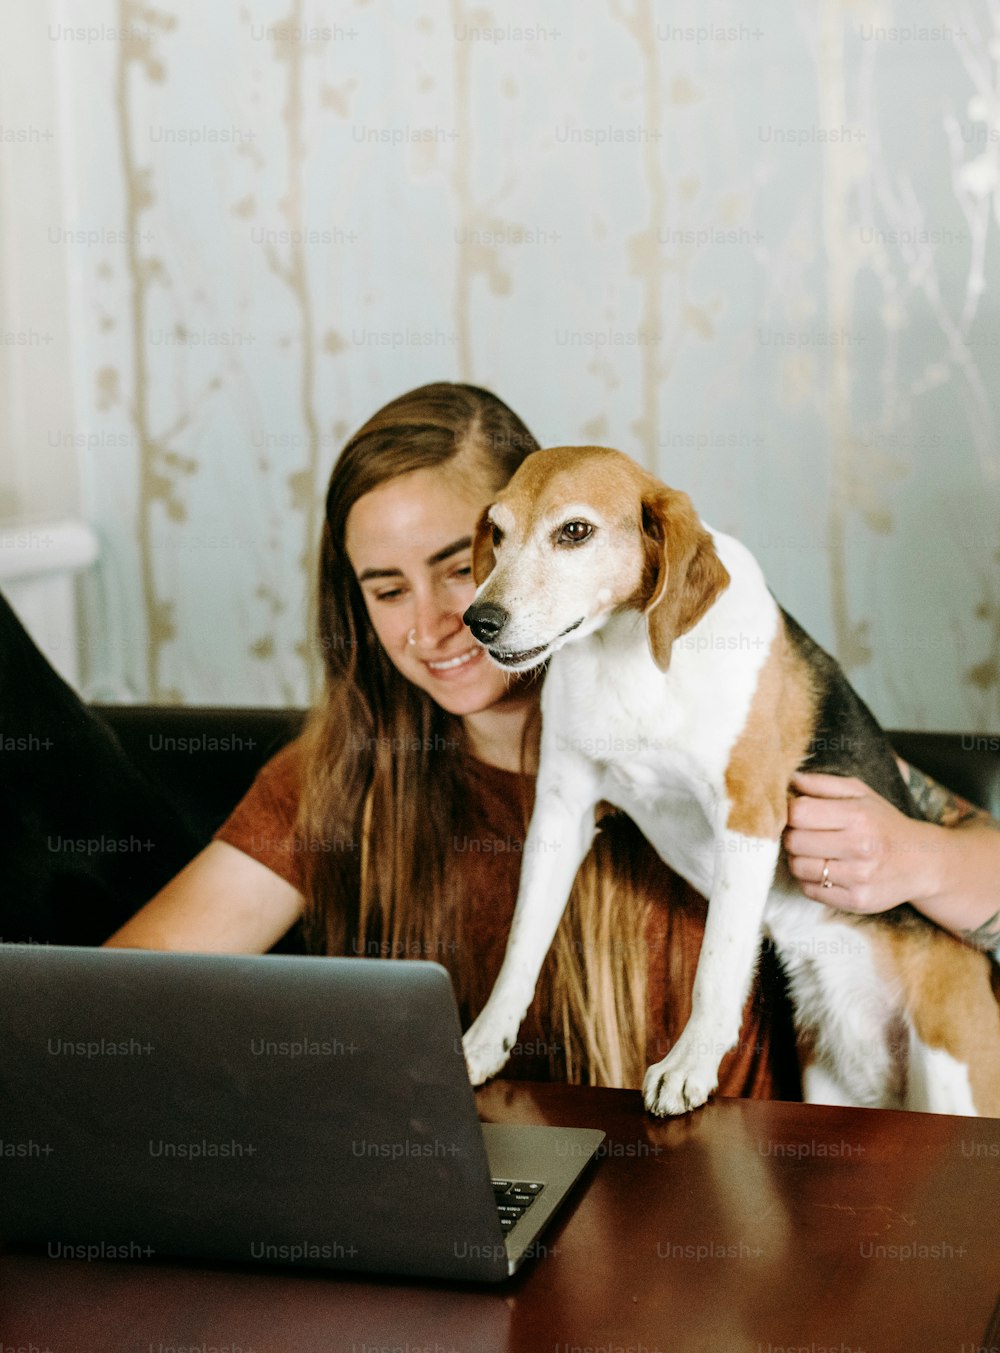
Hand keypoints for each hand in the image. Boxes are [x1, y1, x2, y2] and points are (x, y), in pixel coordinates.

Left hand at [783, 771, 940, 914]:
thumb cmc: (883, 823)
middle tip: (803, 834)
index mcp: (859, 816)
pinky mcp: (857, 901)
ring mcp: (859, 877)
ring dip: (798, 859)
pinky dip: (809, 880)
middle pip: (794, 841)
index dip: (790, 812)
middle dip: (792, 836)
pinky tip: (823, 871)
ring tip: (813, 853)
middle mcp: (861, 847)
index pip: (799, 813)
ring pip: (798, 867)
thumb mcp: (860, 793)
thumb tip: (791, 779)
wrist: (922, 862)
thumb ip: (823, 783)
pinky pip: (810, 891)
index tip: (797, 814)